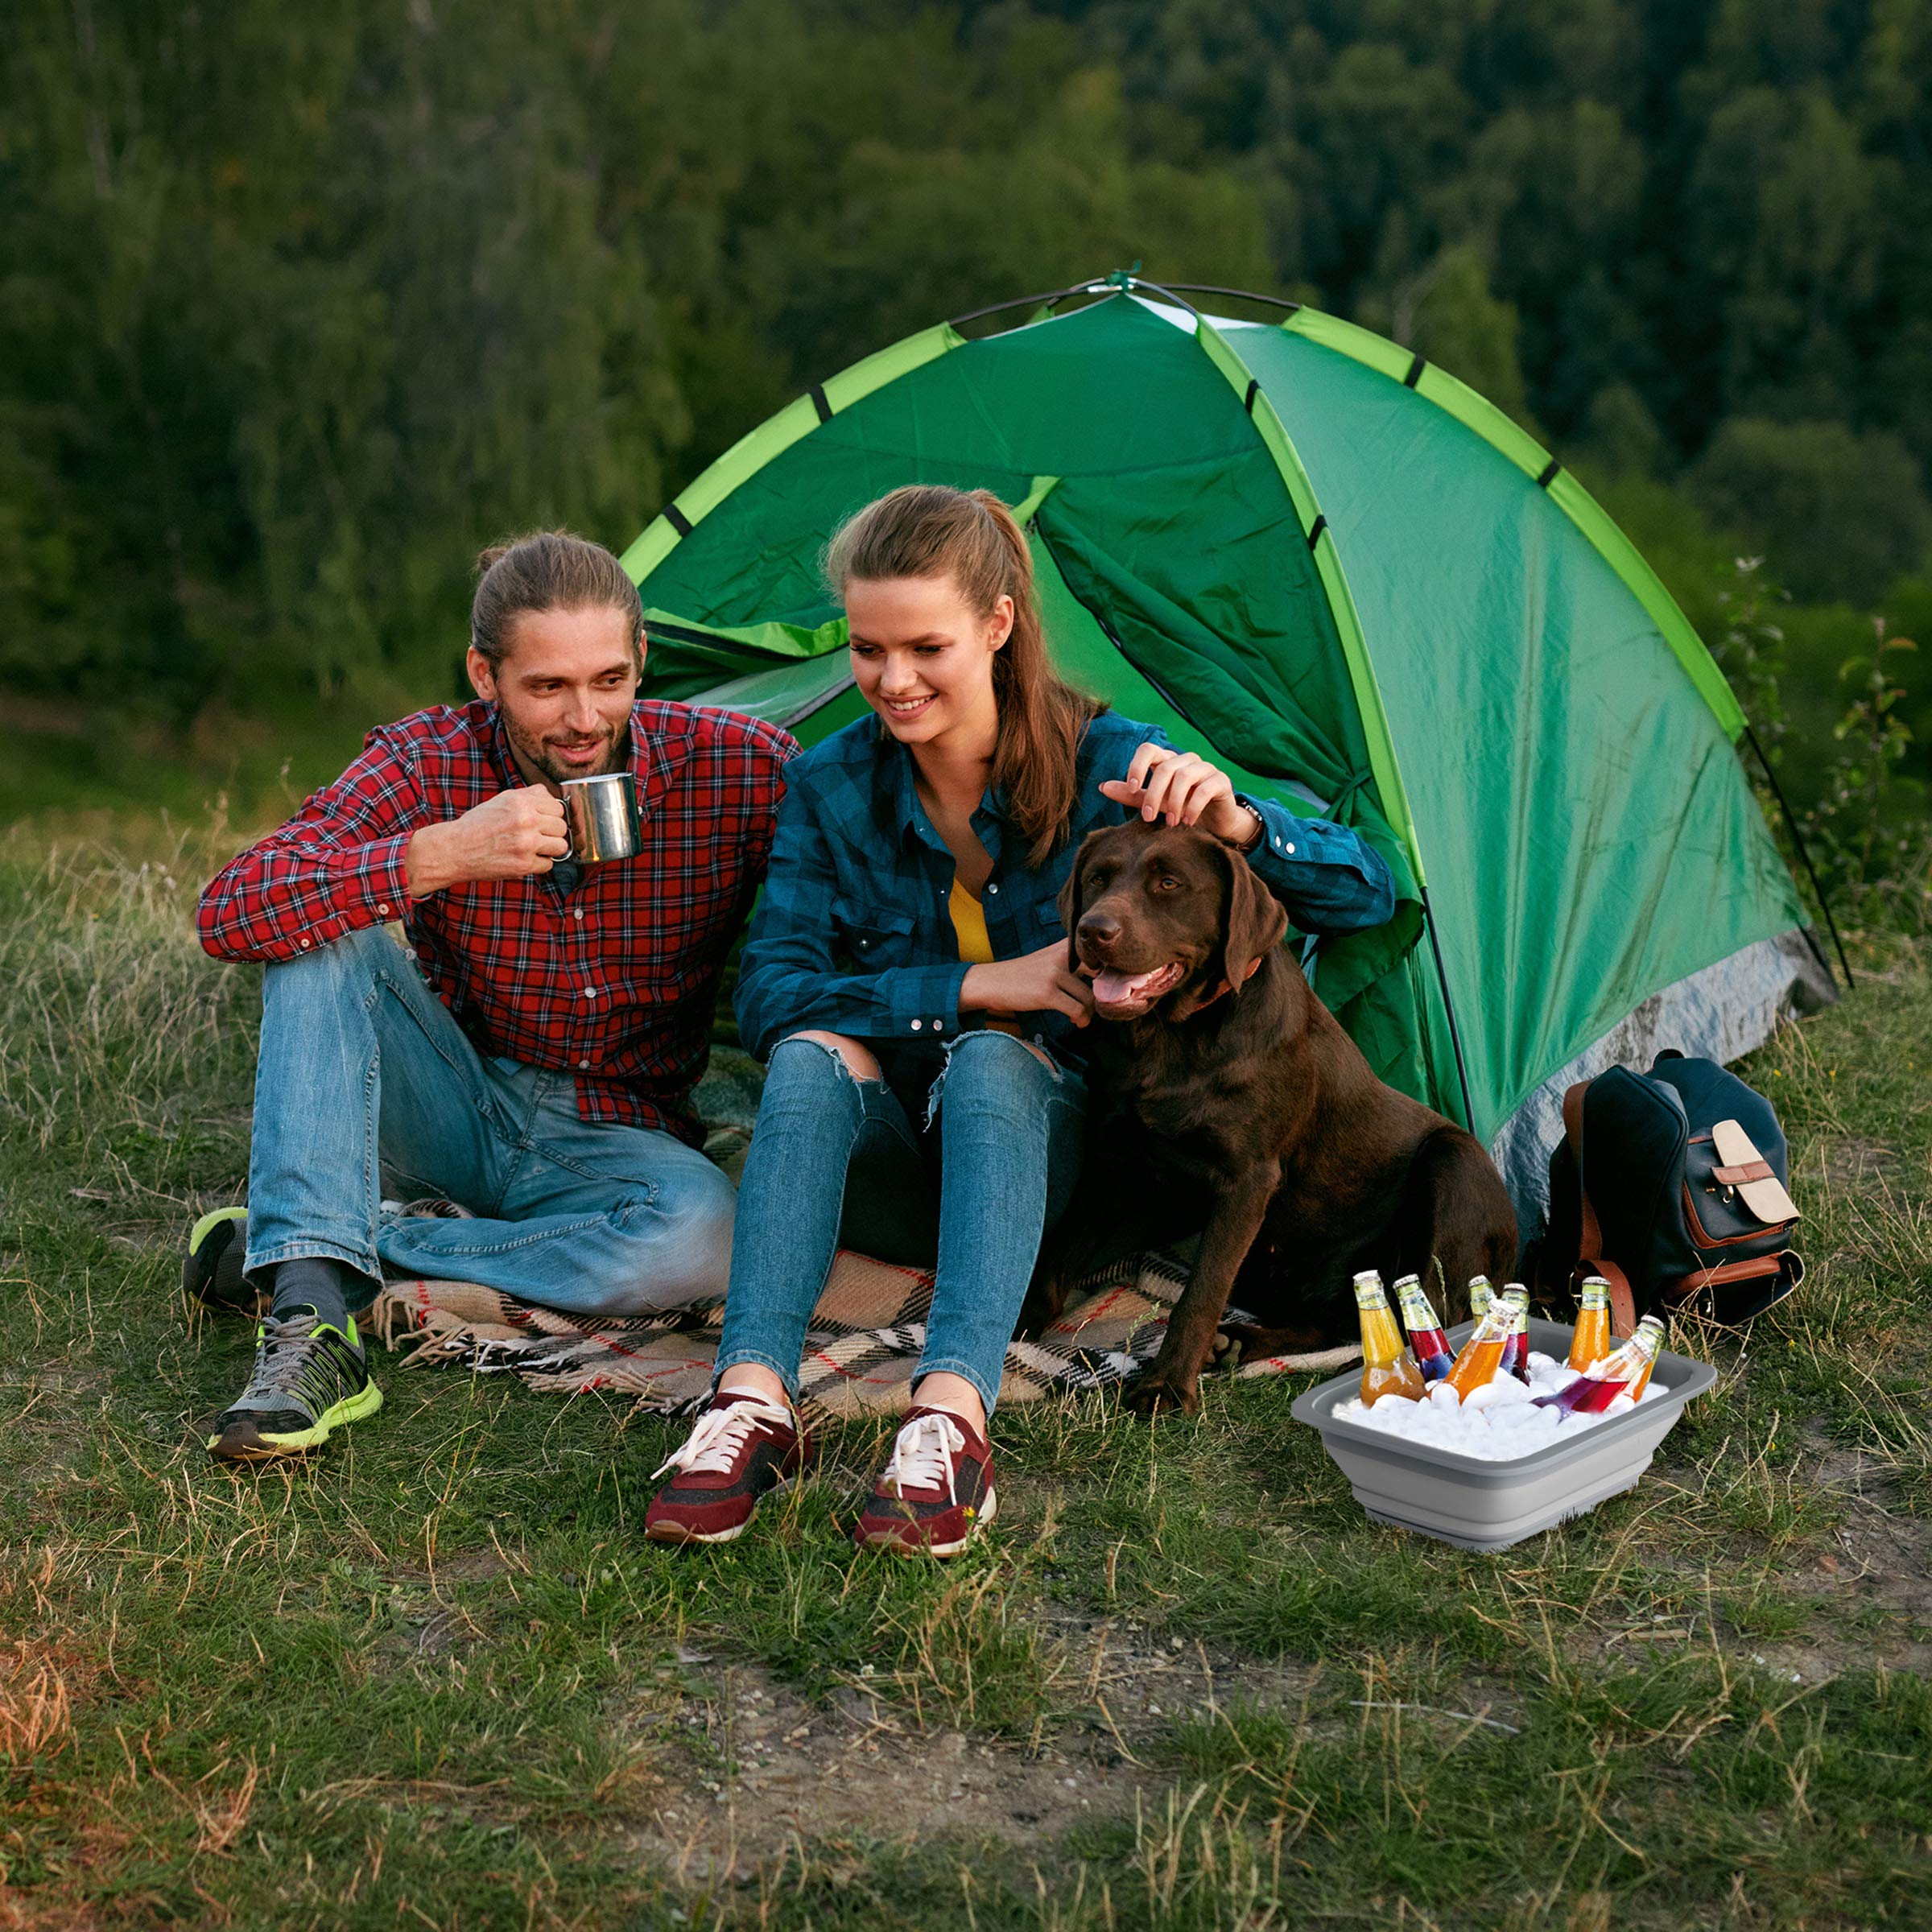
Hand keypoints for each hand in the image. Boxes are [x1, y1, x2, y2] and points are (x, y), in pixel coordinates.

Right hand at [406, 786, 568, 895]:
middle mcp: (526, 821)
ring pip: (561, 846)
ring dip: (550, 849)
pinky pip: (548, 864)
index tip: (542, 821)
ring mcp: (526, 844)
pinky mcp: (524, 865)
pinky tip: (524, 859)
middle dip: (551, 832)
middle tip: (537, 836)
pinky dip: (538, 864)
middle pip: (562, 827)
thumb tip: (550, 795)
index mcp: (521, 802)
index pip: (558, 808)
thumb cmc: (478, 824)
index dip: (551, 816)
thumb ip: (528, 796)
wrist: (455, 849)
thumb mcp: (502, 800)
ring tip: (534, 848)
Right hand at [961, 940, 1094, 1026]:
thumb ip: (1071, 961)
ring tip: (1082, 1017)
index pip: (1099, 955)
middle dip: (1103, 993)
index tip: (1106, 988)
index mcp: (1064, 946)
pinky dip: (1080, 1019)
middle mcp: (1061, 956)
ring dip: (1090, 1012)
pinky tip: (1075, 1021)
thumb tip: (1101, 978)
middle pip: (1101, 976)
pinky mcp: (1047, 993)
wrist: (990, 982)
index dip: (1109, 973)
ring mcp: (1054, 974)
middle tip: (1097, 1005)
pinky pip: (1076, 1010)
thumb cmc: (1022, 974)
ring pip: (1090, 997)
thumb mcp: (1047, 958)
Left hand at [1099, 743, 1259, 847]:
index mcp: (1167, 761)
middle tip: (1148, 818)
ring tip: (1171, 823)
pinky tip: (1187, 822)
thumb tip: (1103, 787)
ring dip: (1173, 803)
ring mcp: (1205, 768)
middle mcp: (1186, 760)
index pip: (1148, 749)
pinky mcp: (1221, 781)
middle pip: (1165, 767)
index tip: (1132, 788)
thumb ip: (1132, 795)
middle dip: (1153, 795)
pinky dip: (1192, 807)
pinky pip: (1204, 789)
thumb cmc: (1181, 810)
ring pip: (1183, 776)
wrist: (1214, 825)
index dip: (1137, 766)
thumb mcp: (1154, 803)